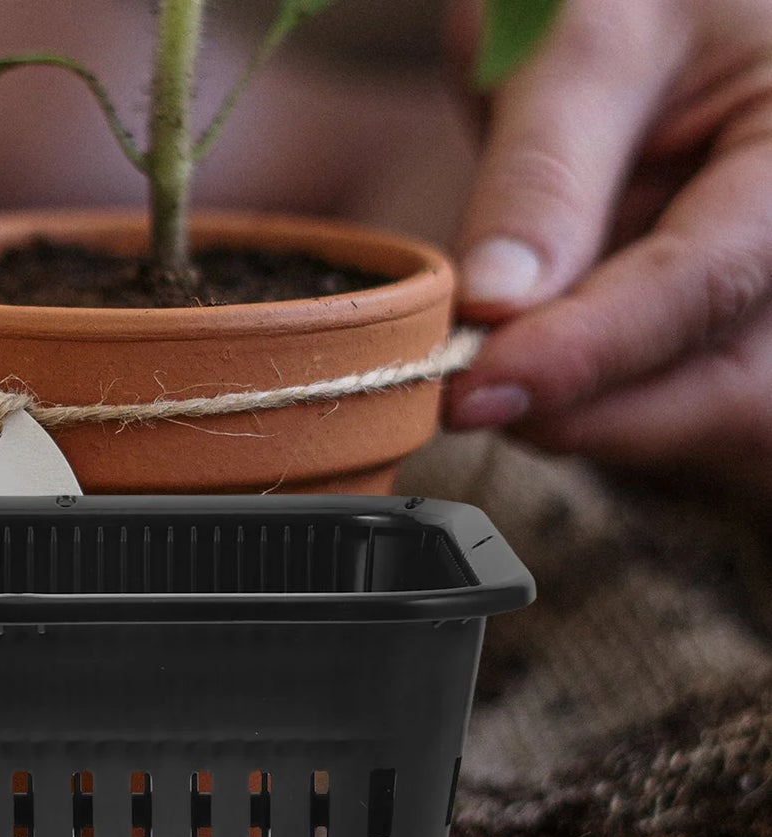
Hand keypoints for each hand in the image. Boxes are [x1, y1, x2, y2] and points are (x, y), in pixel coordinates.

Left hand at [444, 0, 771, 503]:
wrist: (634, 0)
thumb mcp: (586, 35)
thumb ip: (542, 174)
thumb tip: (493, 304)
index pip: (706, 284)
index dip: (584, 355)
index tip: (475, 388)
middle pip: (726, 391)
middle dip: (588, 410)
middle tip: (468, 389)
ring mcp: (769, 297)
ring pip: (698, 420)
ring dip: (588, 420)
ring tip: (499, 366)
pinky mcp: (724, 331)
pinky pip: (668, 411)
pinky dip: (590, 410)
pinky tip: (534, 368)